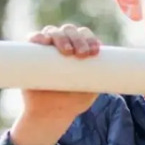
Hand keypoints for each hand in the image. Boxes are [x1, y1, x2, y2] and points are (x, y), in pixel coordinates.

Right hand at [11, 25, 102, 144]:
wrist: (52, 114)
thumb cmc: (74, 101)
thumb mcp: (92, 90)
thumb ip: (101, 79)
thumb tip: (114, 73)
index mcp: (78, 49)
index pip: (84, 35)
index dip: (90, 39)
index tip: (94, 52)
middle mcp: (62, 45)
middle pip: (70, 30)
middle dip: (77, 38)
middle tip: (81, 54)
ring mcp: (46, 48)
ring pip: (53, 31)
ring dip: (61, 37)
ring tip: (67, 52)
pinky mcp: (30, 55)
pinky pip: (32, 39)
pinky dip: (38, 37)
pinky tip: (43, 41)